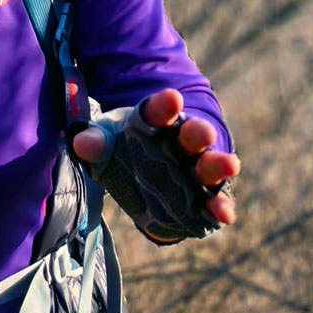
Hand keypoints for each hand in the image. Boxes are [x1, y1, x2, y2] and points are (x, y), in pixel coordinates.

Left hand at [73, 88, 239, 229]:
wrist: (144, 179)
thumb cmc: (125, 151)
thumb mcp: (106, 144)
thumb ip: (96, 142)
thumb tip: (82, 142)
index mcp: (156, 123)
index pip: (159, 111)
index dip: (164, 106)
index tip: (172, 98)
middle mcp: (181, 143)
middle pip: (190, 135)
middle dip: (197, 133)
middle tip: (204, 131)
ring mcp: (195, 171)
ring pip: (209, 166)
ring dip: (218, 165)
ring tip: (230, 165)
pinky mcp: (202, 199)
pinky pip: (213, 202)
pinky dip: (220, 207)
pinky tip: (225, 214)